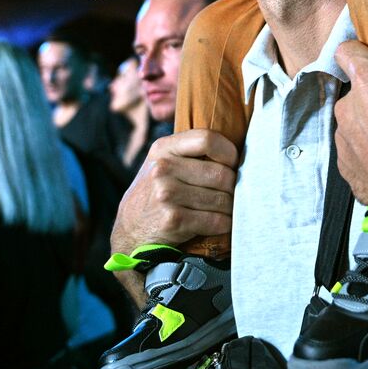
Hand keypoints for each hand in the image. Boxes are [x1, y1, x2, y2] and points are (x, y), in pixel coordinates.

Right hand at [109, 129, 237, 255]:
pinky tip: (220, 223)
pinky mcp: (174, 220)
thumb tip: (237, 149)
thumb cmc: (156, 191)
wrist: (130, 229)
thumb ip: (189, 150)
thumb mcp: (162, 162)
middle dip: (233, 187)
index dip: (229, 152)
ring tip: (225, 209)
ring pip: (222, 199)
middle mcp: (163, 169)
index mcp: (163, 148)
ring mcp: (167, 195)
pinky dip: (225, 224)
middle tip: (231, 193)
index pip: (207, 139)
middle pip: (220, 173)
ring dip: (230, 207)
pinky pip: (216, 220)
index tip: (233, 164)